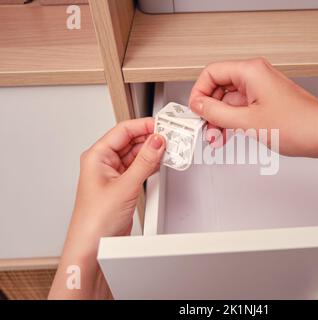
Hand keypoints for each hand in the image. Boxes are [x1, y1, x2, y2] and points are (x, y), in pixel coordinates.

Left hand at [49, 118, 164, 299]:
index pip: (123, 130)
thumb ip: (144, 162)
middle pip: (131, 141)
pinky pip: (139, 168)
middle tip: (170, 136)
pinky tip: (161, 163)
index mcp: (97, 156)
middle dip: (151, 138)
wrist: (93, 247)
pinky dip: (151, 165)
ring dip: (152, 152)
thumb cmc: (94, 220)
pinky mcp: (123, 187)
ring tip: (169, 148)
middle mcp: (104, 163)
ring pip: (136, 155)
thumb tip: (157, 142)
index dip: (144, 125)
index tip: (162, 124)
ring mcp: (114, 175)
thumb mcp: (125, 186)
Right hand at [189, 58, 317, 156]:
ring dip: (221, 119)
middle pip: (219, 87)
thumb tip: (199, 106)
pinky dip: (233, 121)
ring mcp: (262, 89)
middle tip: (207, 129)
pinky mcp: (267, 101)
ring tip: (218, 138)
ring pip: (230, 100)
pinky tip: (229, 135)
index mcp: (251, 71)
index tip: (196, 112)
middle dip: (210, 110)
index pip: (211, 73)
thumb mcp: (247, 122)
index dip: (199, 93)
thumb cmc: (300, 125)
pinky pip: (242, 108)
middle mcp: (256, 76)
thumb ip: (217, 113)